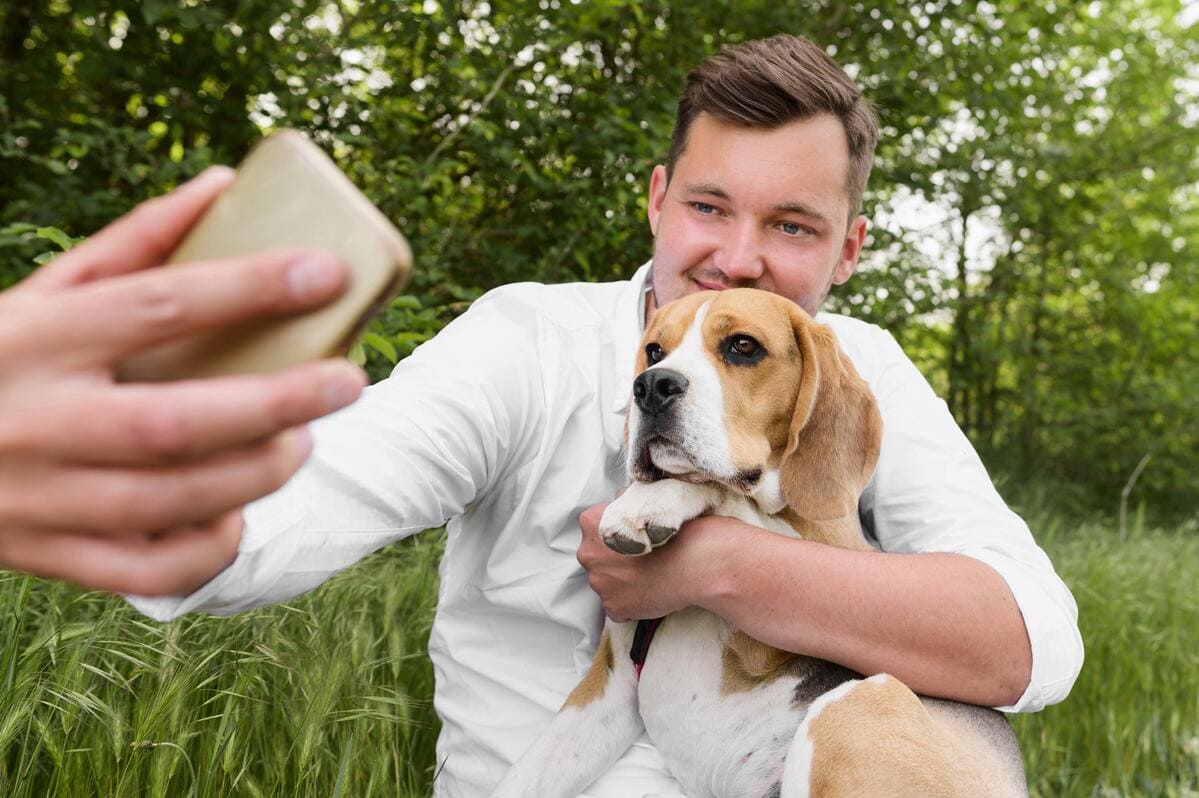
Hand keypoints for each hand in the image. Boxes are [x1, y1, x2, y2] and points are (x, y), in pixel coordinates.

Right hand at [0, 166, 366, 595]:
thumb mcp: (45, 291)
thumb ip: (133, 244)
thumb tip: (223, 186)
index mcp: (32, 337)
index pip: (158, 305)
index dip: (250, 287)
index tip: (327, 272)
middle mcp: (32, 420)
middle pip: (176, 422)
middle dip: (278, 404)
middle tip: (347, 381)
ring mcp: (36, 498)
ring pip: (170, 501)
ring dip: (258, 474)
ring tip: (302, 442)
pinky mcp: (45, 554)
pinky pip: (146, 571)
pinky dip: (209, 549)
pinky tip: (237, 512)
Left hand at [577, 502, 729, 621]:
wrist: (694, 562)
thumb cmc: (674, 529)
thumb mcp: (646, 501)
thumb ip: (625, 502)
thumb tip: (620, 500)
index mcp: (591, 524)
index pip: (593, 525)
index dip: (614, 531)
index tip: (631, 536)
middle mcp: (587, 554)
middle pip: (595, 555)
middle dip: (612, 558)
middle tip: (640, 557)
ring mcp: (599, 584)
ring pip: (605, 581)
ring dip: (621, 580)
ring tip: (648, 575)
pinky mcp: (613, 607)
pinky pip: (617, 604)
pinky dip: (630, 601)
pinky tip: (649, 591)